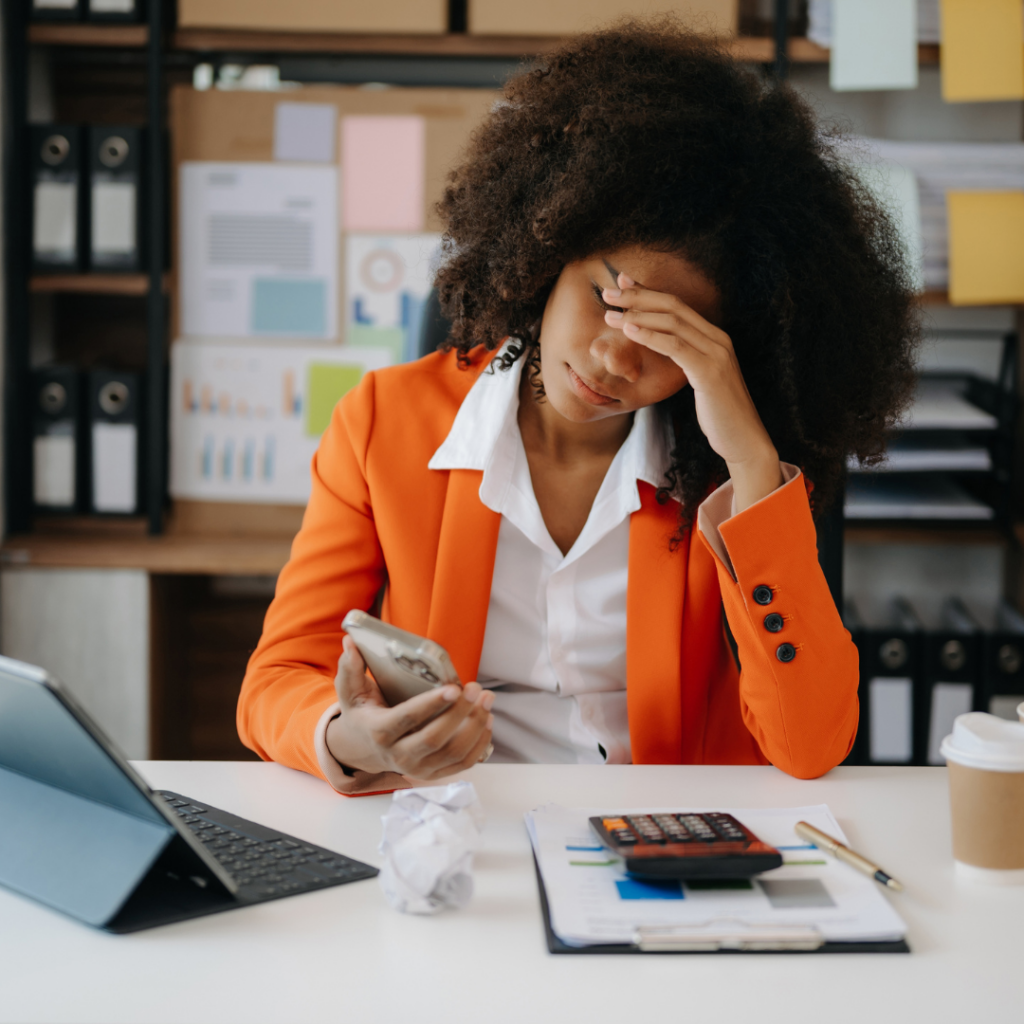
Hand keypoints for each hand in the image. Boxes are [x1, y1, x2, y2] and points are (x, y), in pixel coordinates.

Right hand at [325, 635, 493, 779]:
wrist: (364, 748)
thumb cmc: (363, 713)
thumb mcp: (350, 692)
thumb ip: (350, 668)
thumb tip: (350, 643)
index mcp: (379, 732)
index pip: (407, 719)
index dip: (431, 704)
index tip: (453, 688)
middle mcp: (398, 755)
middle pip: (435, 738)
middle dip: (461, 713)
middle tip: (476, 688)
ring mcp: (417, 769)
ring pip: (453, 752)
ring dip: (476, 726)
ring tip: (486, 699)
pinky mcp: (433, 774)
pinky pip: (463, 763)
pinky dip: (480, 743)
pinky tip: (486, 719)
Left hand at [603, 273, 783, 511]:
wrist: (744, 440)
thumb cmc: (718, 415)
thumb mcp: (701, 381)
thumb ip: (686, 360)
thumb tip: (663, 349)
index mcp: (715, 338)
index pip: (678, 306)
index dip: (649, 292)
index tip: (623, 284)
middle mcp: (718, 339)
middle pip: (673, 306)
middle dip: (638, 297)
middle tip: (608, 294)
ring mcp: (717, 353)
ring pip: (672, 322)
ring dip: (637, 315)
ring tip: (609, 315)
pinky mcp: (710, 372)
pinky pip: (675, 346)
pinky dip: (650, 336)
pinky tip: (629, 331)